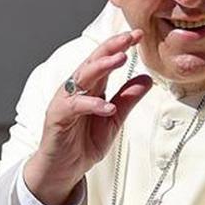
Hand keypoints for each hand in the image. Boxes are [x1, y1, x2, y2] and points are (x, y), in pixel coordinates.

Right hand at [24, 30, 152, 204]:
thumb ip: (128, 99)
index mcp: (91, 86)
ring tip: (120, 59)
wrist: (63, 169)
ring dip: (102, 67)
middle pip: (93, 61)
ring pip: (82, 77)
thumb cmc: (83, 142)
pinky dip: (92, 105)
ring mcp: (66, 101)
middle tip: (129, 37)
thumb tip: (147, 79)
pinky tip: (107, 106)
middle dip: (112, 47)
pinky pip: (75, 106)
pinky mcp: (57, 117)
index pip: (106, 60)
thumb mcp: (114, 119)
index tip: (138, 35)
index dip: (121, 46)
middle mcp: (77, 89)